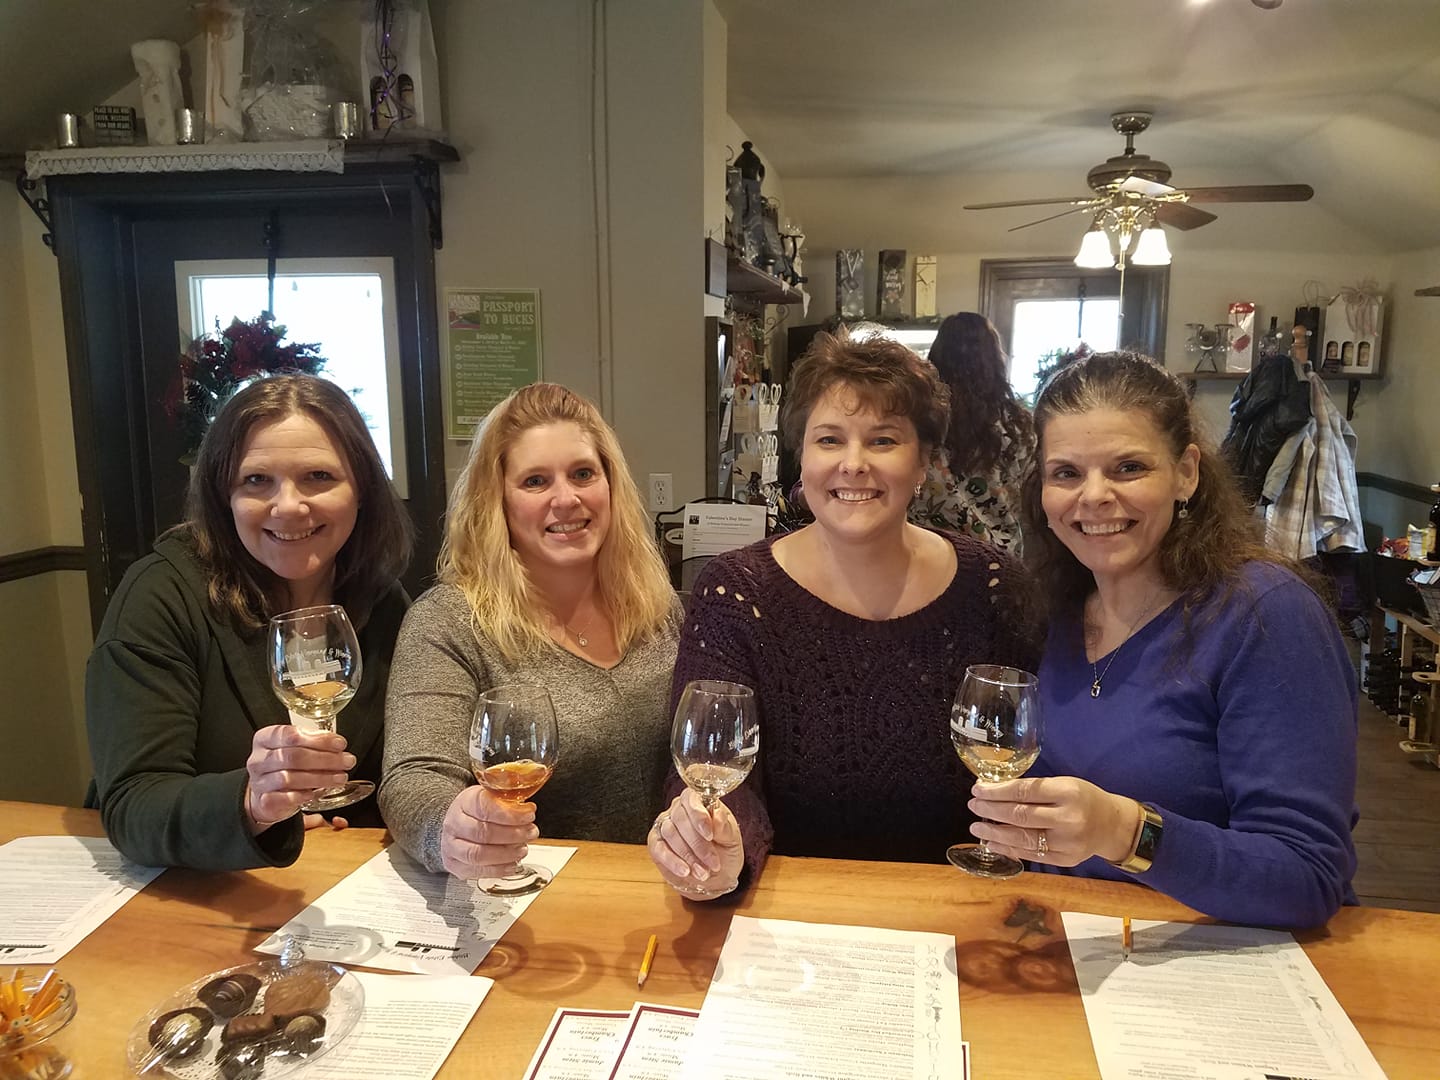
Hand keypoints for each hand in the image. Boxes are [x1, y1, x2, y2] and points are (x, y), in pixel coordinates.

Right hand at [244, 725, 355, 833]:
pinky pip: (283, 798)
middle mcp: (259, 759)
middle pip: (293, 756)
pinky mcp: (264, 802)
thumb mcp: (294, 748)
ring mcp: (259, 782)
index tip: (340, 744)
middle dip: (325, 759)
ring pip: (289, 778)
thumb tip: (336, 743)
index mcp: (265, 739)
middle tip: (347, 761)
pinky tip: (316, 793)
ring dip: (320, 778)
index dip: (318, 739)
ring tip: (340, 777)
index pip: (291, 735)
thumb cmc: (283, 766)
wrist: (265, 793)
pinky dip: (302, 796)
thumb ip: (312, 742)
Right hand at [439, 785, 538, 879]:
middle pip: (483, 833)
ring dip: (506, 854)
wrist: (458, 825)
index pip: (485, 807)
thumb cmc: (477, 810)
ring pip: (478, 854)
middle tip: (530, 833)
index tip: (529, 815)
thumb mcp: (492, 797)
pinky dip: (498, 870)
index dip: (510, 814)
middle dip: (513, 835)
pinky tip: (512, 864)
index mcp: (464, 803)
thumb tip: (528, 810)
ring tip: (522, 849)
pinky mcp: (454, 865)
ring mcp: (451, 846)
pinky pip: (477, 871)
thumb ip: (508, 802)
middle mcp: (454, 824)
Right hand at [647, 789, 742, 897]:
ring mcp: (665, 826)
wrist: (717, 877)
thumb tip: (718, 814)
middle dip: (697, 844)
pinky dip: (672, 861)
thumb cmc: (725, 852)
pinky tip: (685, 872)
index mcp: (699, 802)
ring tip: (703, 873)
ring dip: (688, 856)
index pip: (691, 798)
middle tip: (712, 863)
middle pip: (680, 818)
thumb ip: (725, 828)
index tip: (710, 835)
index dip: (698, 816)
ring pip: (670, 833)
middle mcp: (679, 810)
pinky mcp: (656, 844)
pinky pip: (658, 849)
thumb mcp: (731, 841)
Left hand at [967, 776, 1139, 866]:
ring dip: (994, 832)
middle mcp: (1068, 818)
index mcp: (1068, 792)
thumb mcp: (1064, 784)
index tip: (978, 788)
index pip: (1025, 791)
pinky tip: (992, 842)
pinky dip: (1008, 849)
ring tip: (976, 826)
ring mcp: (1067, 843)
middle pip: (1021, 815)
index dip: (998, 791)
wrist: (1112, 825)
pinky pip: (1030, 855)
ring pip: (1023, 838)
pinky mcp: (1065, 860)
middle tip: (973, 805)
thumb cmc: (1083, 799)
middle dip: (991, 810)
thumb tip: (994, 790)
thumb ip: (1034, 788)